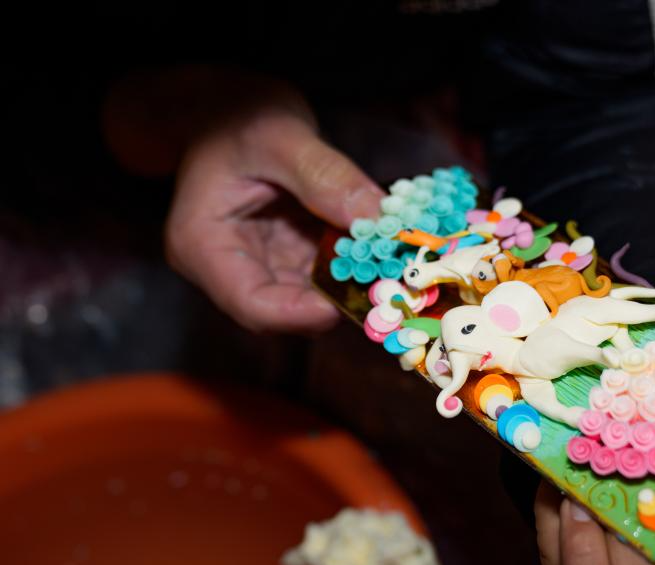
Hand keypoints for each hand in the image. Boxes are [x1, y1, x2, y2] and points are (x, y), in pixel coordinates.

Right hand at [164, 88, 383, 331]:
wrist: (224, 102)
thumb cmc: (236, 111)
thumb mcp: (280, 134)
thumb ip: (325, 177)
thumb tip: (377, 221)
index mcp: (202, 244)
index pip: (253, 305)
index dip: (305, 314)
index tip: (355, 297)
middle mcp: (226, 266)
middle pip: (284, 311)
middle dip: (337, 302)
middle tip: (392, 284)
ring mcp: (257, 264)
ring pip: (308, 299)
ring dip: (351, 286)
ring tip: (394, 266)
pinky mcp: (283, 256)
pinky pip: (320, 276)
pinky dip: (351, 267)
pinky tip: (382, 251)